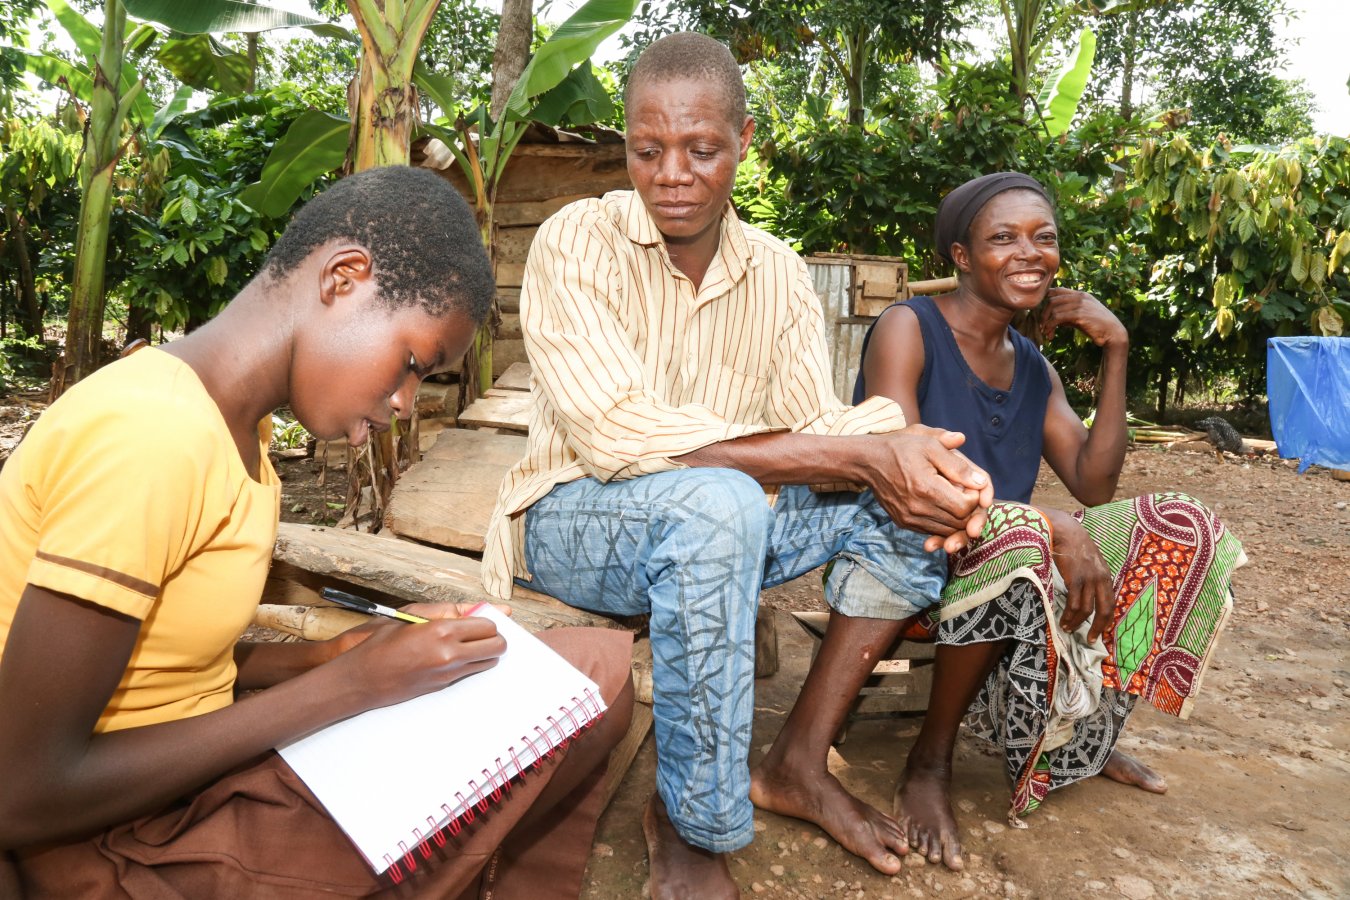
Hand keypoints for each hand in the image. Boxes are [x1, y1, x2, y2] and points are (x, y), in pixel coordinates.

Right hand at [320, 603, 508, 711]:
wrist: (362, 678)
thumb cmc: (382, 641)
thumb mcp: (413, 615)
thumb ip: (449, 611)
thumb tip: (479, 609)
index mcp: (441, 631)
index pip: (487, 626)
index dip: (488, 622)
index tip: (481, 620)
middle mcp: (449, 654)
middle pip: (496, 646)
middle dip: (494, 638)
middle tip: (481, 633)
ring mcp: (448, 673)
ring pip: (488, 662)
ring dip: (485, 652)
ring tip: (468, 645)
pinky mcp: (443, 686)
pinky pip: (471, 673)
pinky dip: (471, 663)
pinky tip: (453, 656)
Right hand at [863, 425, 993, 553]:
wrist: (869, 461)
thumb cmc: (901, 448)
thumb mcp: (930, 445)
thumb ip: (957, 463)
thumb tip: (981, 482)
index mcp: (926, 487)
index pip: (964, 508)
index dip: (974, 498)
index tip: (969, 485)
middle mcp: (917, 508)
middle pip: (958, 522)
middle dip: (969, 510)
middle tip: (965, 492)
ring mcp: (909, 518)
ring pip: (947, 530)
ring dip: (957, 518)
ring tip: (954, 498)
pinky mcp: (904, 523)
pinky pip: (932, 531)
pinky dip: (943, 523)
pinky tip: (942, 506)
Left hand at [1040, 288, 1127, 348]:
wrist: (1113, 333)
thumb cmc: (1098, 326)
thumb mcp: (1082, 317)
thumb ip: (1068, 314)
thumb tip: (1053, 318)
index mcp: (1081, 295)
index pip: (1058, 290)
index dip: (1046, 300)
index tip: (1043, 313)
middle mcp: (1080, 297)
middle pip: (1052, 299)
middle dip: (1044, 313)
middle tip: (1042, 326)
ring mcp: (1080, 304)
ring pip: (1053, 309)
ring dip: (1046, 323)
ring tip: (1046, 333)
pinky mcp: (1080, 314)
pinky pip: (1058, 318)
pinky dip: (1050, 326)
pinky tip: (1050, 334)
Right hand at [1044, 510, 1113, 641]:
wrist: (1064, 531)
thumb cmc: (1073, 545)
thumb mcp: (1089, 561)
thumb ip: (1091, 575)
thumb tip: (1086, 592)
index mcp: (1105, 576)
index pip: (1110, 603)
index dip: (1106, 620)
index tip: (1099, 630)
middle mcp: (1100, 579)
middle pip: (1103, 610)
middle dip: (1098, 627)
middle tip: (1090, 639)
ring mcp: (1088, 580)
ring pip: (1086, 610)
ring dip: (1077, 623)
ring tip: (1068, 629)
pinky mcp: (1075, 580)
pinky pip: (1073, 604)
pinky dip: (1069, 616)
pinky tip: (1063, 621)